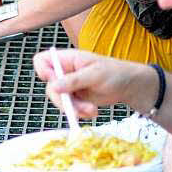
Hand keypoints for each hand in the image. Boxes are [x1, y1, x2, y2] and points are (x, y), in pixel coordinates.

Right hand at [34, 48, 154, 119]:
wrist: (129, 86)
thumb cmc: (115, 72)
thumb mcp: (95, 74)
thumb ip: (73, 80)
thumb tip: (52, 86)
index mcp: (69, 58)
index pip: (43, 60)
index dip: (43, 71)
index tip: (53, 82)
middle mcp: (66, 72)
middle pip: (49, 86)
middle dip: (63, 100)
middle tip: (76, 108)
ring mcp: (70, 86)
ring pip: (59, 101)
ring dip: (74, 109)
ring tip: (92, 110)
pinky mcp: (76, 99)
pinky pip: (69, 109)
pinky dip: (80, 113)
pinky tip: (93, 111)